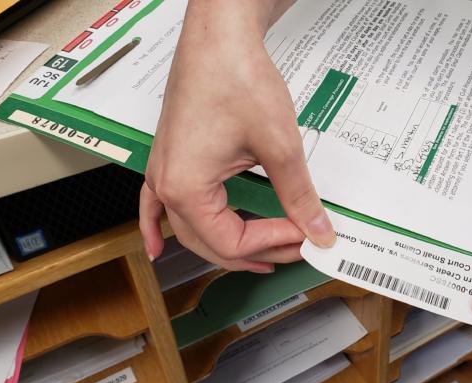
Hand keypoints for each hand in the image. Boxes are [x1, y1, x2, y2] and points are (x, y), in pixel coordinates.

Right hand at [139, 0, 334, 271]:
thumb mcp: (279, 144)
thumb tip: (317, 229)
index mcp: (186, 187)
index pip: (231, 242)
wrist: (217, 36)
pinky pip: (154, 205)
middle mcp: (166, 184)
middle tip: (295, 246)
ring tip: (258, 256)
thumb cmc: (236, 77)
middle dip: (255, 251)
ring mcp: (163, 171)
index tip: (305, 234)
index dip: (273, 244)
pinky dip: (157, 228)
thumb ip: (298, 195)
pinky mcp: (169, 157)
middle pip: (209, 242)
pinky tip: (158, 246)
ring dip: (223, 245)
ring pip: (190, 228)